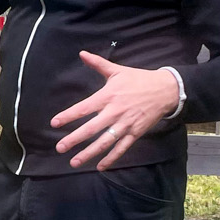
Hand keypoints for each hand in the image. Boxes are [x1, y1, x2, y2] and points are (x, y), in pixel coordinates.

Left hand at [51, 54, 181, 168]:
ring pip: (104, 142)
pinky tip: (100, 166)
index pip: (84, 108)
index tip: (55, 123)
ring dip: (89, 153)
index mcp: (108, 96)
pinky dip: (111, 158)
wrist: (165, 89)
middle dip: (74, 139)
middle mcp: (114, 112)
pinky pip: (121, 148)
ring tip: (74, 162)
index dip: (68, 116)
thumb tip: (82, 53)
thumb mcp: (117, 70)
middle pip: (91, 129)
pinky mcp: (135, 133)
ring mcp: (125, 124)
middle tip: (60, 148)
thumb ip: (98, 64)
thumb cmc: (139, 80)